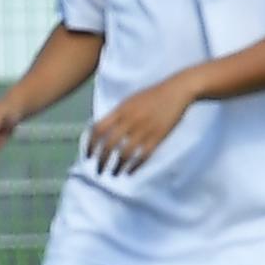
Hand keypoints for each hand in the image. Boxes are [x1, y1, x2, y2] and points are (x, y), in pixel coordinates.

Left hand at [81, 72, 202, 175]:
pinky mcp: (158, 137)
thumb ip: (116, 115)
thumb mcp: (129, 101)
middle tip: (98, 170)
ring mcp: (144, 129)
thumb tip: (100, 130)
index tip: (88, 155)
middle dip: (101, 160)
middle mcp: (129, 120)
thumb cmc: (152, 96)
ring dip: (116, 166)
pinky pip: (143, 156)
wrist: (176, 90)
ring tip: (113, 174)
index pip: (98, 129)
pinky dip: (134, 167)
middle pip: (109, 144)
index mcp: (120, 110)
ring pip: (125, 153)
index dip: (90, 144)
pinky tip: (129, 172)